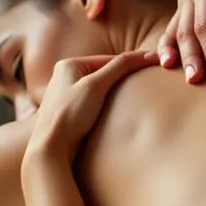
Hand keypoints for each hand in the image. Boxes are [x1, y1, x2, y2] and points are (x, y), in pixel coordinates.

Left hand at [25, 51, 159, 164]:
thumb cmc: (69, 116)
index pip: (110, 59)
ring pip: (102, 89)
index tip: (156, 66)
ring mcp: (68, 95)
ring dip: (118, 94)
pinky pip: (97, 102)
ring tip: (135, 100)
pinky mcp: (72, 112)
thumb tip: (148, 55)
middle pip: (106, 73)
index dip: (133, 63)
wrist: (50, 150)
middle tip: (148, 82)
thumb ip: (120, 67)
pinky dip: (110, 105)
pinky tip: (118, 113)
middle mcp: (65, 77)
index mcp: (69, 64)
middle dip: (125, 79)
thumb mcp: (96, 86)